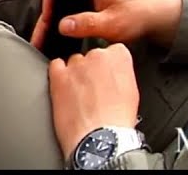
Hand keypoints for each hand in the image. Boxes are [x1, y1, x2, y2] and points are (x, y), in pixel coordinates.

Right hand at [30, 0, 181, 50]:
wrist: (160, 21)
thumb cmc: (140, 15)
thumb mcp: (113, 23)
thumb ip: (87, 24)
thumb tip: (63, 26)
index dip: (48, 8)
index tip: (43, 25)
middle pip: (59, 2)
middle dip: (48, 20)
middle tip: (40, 38)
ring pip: (65, 10)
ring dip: (56, 24)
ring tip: (45, 40)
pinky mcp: (93, 8)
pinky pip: (73, 15)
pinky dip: (66, 26)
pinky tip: (61, 38)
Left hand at [48, 44, 140, 160]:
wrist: (101, 137)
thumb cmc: (118, 121)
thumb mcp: (131, 92)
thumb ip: (122, 74)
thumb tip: (115, 76)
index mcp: (119, 58)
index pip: (113, 50)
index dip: (110, 65)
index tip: (108, 75)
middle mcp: (97, 56)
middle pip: (92, 55)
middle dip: (92, 69)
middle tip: (94, 88)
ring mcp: (76, 65)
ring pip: (74, 61)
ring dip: (75, 74)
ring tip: (80, 95)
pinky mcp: (58, 75)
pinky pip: (55, 65)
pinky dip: (58, 75)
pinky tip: (65, 89)